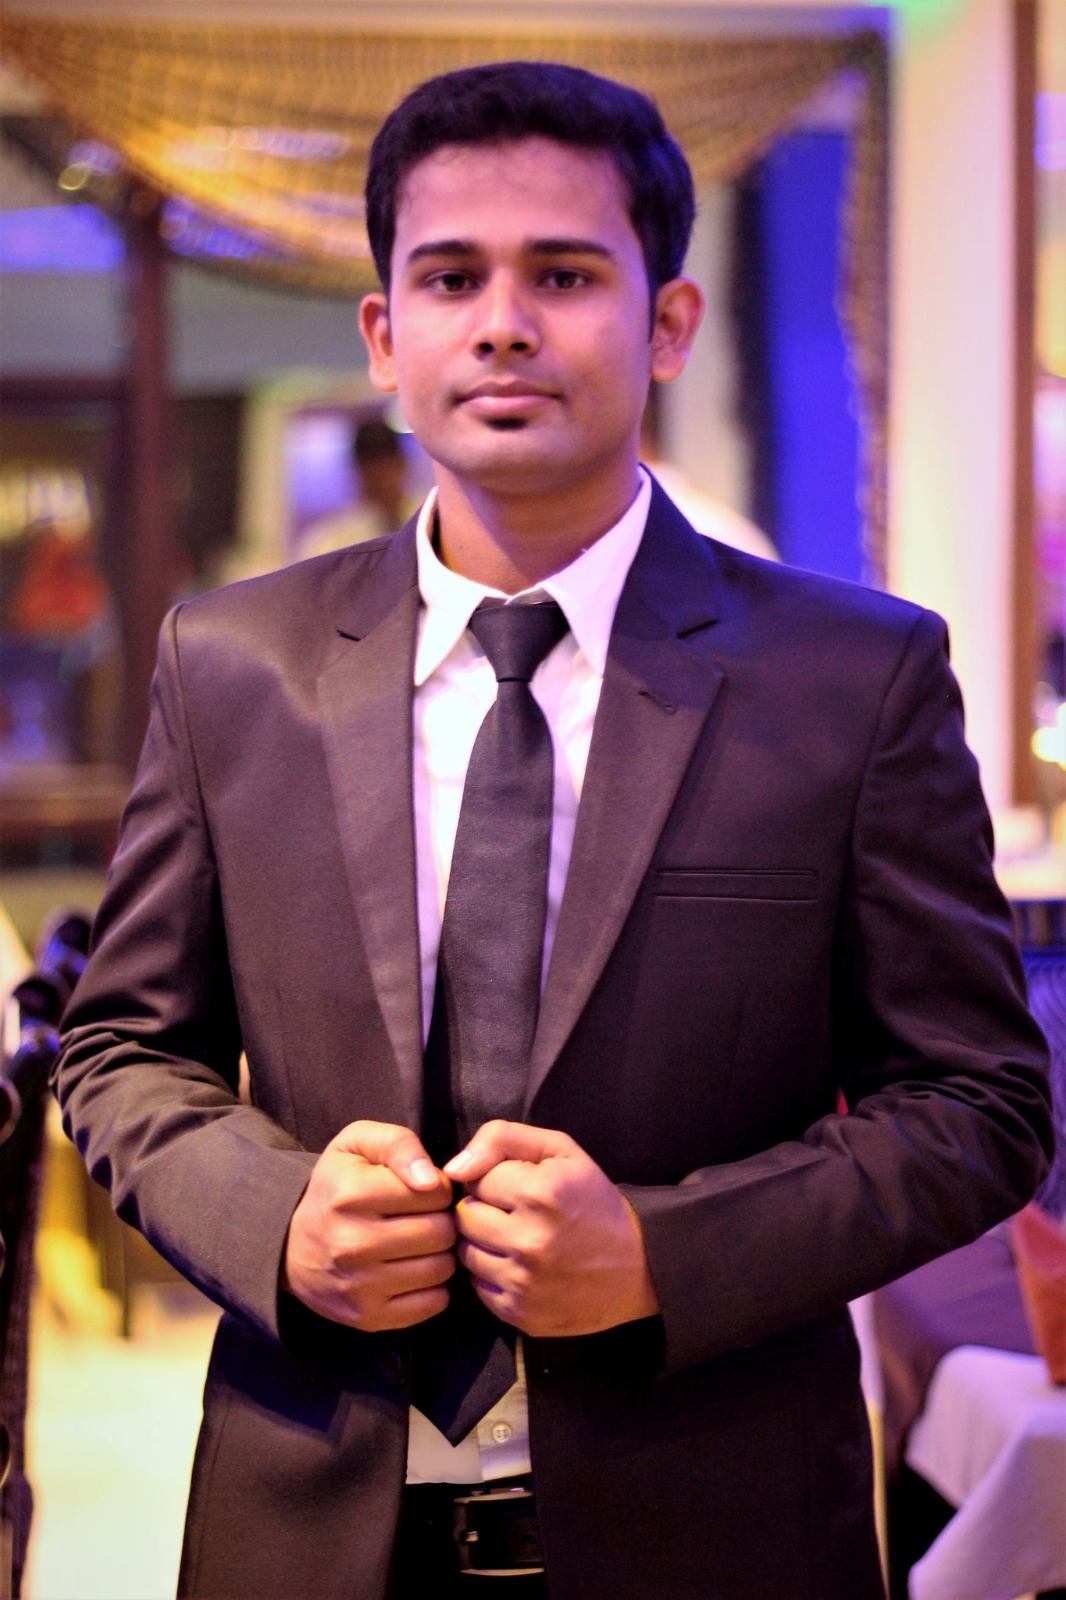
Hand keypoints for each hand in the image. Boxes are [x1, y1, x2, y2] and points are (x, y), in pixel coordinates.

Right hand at [282, 1121, 455, 1331]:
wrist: (290, 1246)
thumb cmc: (336, 1187)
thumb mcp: (357, 1144)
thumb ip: (399, 1144)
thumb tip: (431, 1180)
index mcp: (351, 1194)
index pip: (435, 1192)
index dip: (436, 1187)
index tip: (419, 1190)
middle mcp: (352, 1244)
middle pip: (441, 1232)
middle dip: (440, 1220)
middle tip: (421, 1218)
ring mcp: (359, 1287)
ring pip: (441, 1268)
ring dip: (438, 1254)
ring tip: (417, 1243)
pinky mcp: (368, 1318)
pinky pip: (434, 1303)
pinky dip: (432, 1287)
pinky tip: (412, 1270)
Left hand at [443, 1121, 658, 1337]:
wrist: (639, 1266)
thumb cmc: (594, 1200)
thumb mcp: (560, 1151)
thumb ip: (502, 1139)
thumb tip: (453, 1169)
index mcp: (541, 1193)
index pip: (477, 1179)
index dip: (497, 1179)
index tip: (521, 1187)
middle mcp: (530, 1241)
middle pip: (466, 1217)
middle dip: (485, 1210)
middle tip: (514, 1214)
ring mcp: (524, 1282)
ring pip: (466, 1253)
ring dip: (485, 1243)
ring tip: (517, 1239)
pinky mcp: (520, 1313)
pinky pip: (478, 1287)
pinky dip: (494, 1275)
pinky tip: (522, 1267)